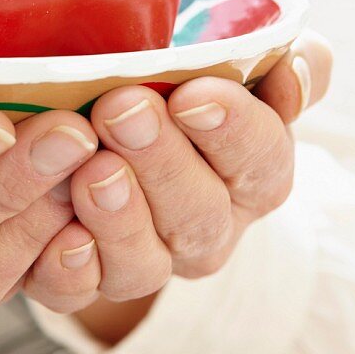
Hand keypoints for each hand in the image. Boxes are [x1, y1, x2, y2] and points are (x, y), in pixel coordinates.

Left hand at [24, 32, 332, 341]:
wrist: (97, 126)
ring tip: (92, 171)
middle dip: (160, 161)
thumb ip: (269, 62)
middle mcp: (206, 229)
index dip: (232, 130)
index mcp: (251, 174)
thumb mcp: (226, 67)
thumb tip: (295, 65)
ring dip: (118, 219)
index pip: (261, 159)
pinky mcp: (82, 282)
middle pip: (198, 212)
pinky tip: (59, 236)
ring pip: (143, 263)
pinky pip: (76, 291)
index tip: (193, 96)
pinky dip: (67, 269)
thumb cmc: (169, 90)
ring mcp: (147, 261)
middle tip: (121, 111)